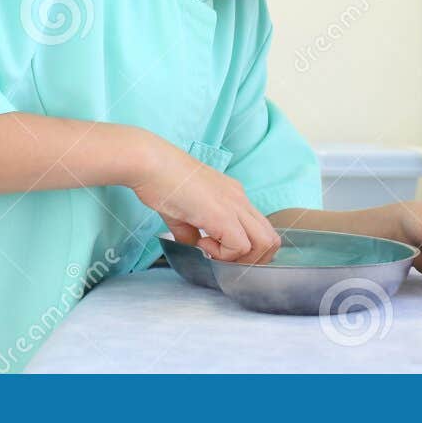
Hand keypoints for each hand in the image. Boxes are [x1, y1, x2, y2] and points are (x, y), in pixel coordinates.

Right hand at [128, 135, 280, 262]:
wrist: (150, 162)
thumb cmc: (160, 181)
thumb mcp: (181, 211)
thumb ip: (192, 231)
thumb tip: (194, 246)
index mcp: (233, 196)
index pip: (259, 230)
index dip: (245, 250)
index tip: (215, 249)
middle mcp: (240, 199)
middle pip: (271, 239)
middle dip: (251, 260)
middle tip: (223, 259)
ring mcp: (234, 205)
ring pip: (265, 243)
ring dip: (242, 258)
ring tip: (214, 253)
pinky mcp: (222, 214)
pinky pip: (240, 246)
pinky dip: (223, 255)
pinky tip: (202, 245)